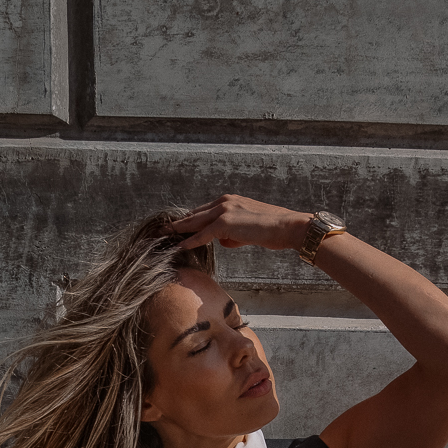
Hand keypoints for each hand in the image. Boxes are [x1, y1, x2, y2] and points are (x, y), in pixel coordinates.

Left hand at [171, 194, 312, 253]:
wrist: (286, 226)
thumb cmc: (270, 230)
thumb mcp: (247, 231)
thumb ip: (231, 234)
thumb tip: (221, 242)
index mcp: (228, 201)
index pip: (202, 211)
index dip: (188, 220)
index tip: (176, 226)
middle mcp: (224, 202)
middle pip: (194, 213)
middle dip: (176, 222)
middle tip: (160, 228)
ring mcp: (224, 210)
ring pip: (194, 221)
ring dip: (177, 230)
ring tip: (162, 236)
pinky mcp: (225, 223)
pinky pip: (202, 234)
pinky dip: (190, 241)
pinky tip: (178, 246)